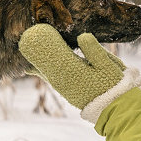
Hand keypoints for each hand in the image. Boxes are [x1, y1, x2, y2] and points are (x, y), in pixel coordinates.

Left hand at [19, 24, 140, 121]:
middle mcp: (62, 80)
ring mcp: (63, 87)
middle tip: (26, 38)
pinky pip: (49, 78)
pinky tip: (34, 68)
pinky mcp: (66, 91)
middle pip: (42, 64)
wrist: (114, 108)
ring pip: (44, 72)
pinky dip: (41, 70)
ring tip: (29, 51)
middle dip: (35, 53)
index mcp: (70, 71)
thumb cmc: (112, 85)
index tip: (35, 32)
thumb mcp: (107, 65)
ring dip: (37, 62)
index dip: (42, 43)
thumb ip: (94, 50)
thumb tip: (82, 36)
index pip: (50, 54)